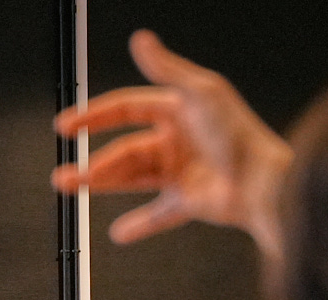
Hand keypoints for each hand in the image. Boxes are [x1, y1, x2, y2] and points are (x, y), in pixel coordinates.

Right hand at [53, 30, 291, 258]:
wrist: (262, 182)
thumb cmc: (239, 135)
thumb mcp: (201, 92)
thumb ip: (167, 68)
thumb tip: (140, 38)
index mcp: (178, 110)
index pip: (126, 108)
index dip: (95, 117)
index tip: (66, 127)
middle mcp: (177, 140)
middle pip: (124, 150)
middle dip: (92, 163)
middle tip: (64, 175)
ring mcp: (182, 172)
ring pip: (132, 178)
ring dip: (102, 185)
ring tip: (74, 191)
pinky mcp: (189, 201)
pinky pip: (159, 215)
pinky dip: (139, 225)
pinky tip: (119, 233)